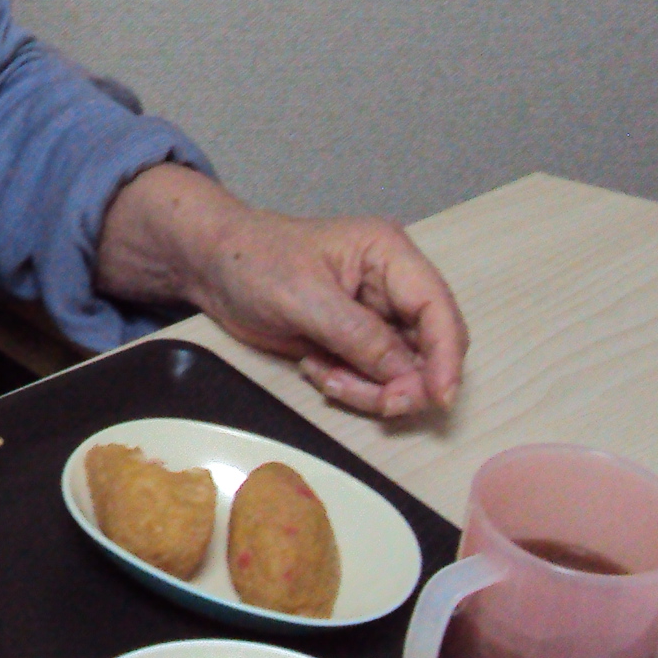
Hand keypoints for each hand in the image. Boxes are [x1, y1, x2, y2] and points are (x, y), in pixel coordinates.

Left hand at [98, 165, 467, 418]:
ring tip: (325, 376)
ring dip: (371, 388)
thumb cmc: (254, 263)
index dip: (447, 357)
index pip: (438, 309)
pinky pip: (374, 378)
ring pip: (404, 371)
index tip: (437, 398)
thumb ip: (360, 337)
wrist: (210, 267)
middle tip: (375, 402)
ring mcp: (376, 316)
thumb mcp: (305, 298)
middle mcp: (393, 285)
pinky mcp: (356, 342)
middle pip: (430, 348)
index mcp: (390, 254)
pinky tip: (315, 368)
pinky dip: (352, 385)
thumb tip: (410, 375)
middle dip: (405, 382)